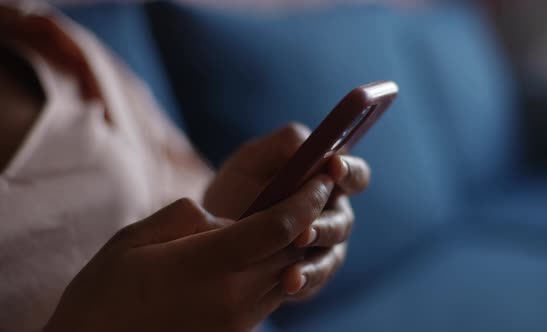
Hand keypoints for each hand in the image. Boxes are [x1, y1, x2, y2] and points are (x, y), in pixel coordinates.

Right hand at [44, 176, 333, 331]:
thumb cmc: (104, 293)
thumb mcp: (134, 239)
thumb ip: (187, 218)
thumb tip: (224, 219)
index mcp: (208, 264)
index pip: (279, 226)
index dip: (306, 199)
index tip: (320, 177)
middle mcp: (233, 296)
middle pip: (291, 250)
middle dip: (309, 218)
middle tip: (315, 190)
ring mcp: (237, 321)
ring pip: (285, 274)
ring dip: (295, 245)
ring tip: (295, 218)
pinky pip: (271, 297)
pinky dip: (278, 270)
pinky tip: (265, 254)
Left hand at [204, 123, 370, 300]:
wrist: (207, 228)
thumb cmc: (238, 185)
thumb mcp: (253, 157)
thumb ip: (284, 144)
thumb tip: (310, 147)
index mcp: (327, 182)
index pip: (355, 175)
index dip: (349, 171)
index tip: (332, 168)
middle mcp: (331, 216)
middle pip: (344, 221)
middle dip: (325, 226)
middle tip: (302, 232)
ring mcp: (321, 249)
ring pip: (331, 257)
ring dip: (315, 264)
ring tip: (292, 271)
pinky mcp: (307, 277)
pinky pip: (313, 283)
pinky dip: (302, 283)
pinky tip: (288, 284)